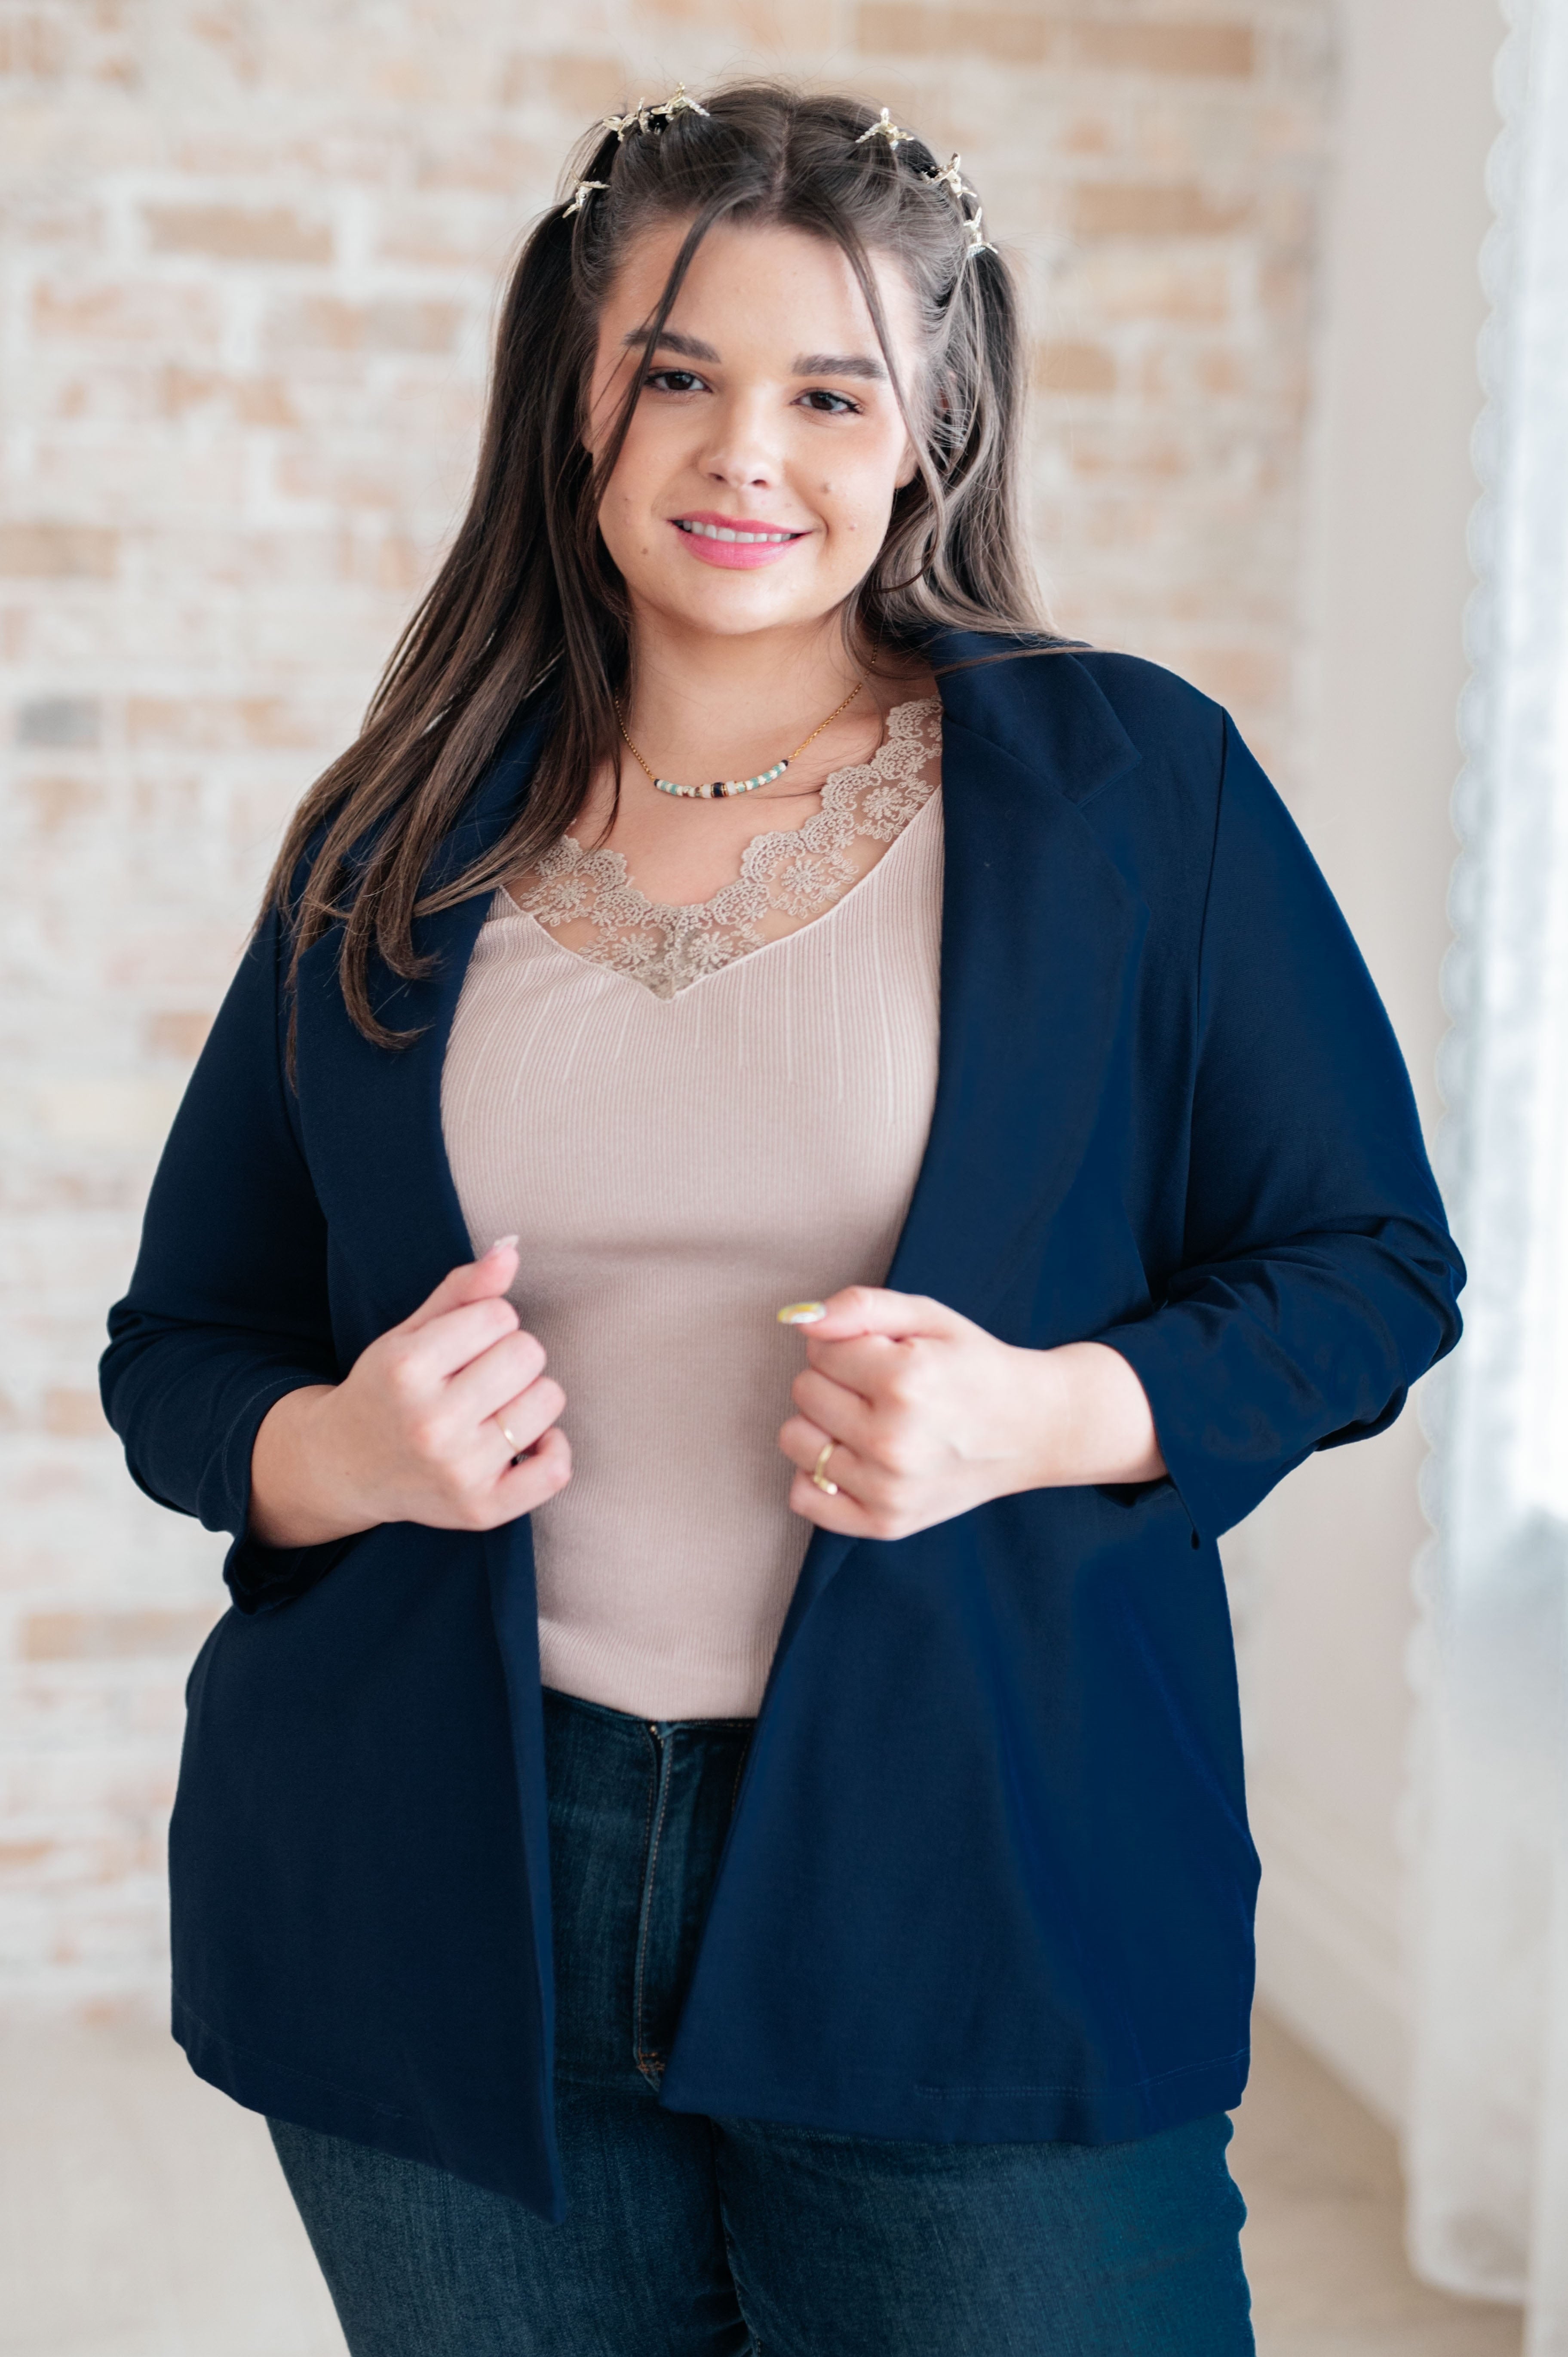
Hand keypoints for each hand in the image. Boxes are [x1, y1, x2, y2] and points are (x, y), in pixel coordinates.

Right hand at [248, 1239, 569, 1548]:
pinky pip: (555, 1470)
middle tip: (480, 1376)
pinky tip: (527, 1442)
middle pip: (528, 1354)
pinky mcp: (481, 1509)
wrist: (347, 1466)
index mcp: (407, 1369)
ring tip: (493, 1408)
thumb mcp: (410, 1332)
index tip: (463, 1345)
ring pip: (549, 1400)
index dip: (489, 1323)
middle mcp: (431, 1423)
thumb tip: (511, 1251)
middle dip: (511, 1355)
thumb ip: (462, 1290)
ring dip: (530, 1397)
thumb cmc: (388, 1389)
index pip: (499, 1315)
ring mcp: (458, 1471)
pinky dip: (553, 1449)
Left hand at [777, 1287, 1164, 1540]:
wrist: (1034, 1427)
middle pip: (804, 1391)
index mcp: (906, 1380)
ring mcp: (889, 1488)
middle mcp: (894, 1440)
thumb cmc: (975, 1366)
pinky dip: (817, 1476)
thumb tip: (800, 1320)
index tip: (884, 1355)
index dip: (848, 1346)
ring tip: (869, 1420)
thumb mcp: (928, 1317)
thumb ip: (861, 1306)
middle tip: (882, 1388)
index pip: (819, 1350)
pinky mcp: (887, 1522)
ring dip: (823, 1424)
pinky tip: (854, 1458)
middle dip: (835, 1380)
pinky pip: (805, 1497)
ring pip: (795, 1440)